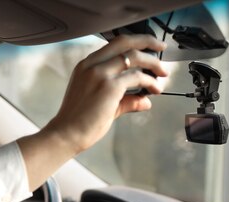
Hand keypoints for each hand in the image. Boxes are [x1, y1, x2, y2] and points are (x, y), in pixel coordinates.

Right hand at [47, 34, 167, 153]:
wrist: (66, 134)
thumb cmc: (77, 122)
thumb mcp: (102, 104)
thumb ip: (125, 100)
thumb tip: (144, 101)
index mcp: (86, 66)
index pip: (114, 45)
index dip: (134, 42)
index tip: (148, 46)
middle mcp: (91, 65)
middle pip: (125, 42)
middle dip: (148, 41)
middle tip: (162, 47)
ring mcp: (100, 74)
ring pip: (134, 57)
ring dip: (153, 64)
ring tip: (162, 75)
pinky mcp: (109, 86)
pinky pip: (137, 77)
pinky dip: (150, 82)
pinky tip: (154, 90)